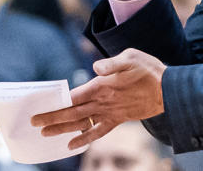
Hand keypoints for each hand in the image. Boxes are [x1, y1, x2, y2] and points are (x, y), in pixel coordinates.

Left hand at [32, 48, 165, 149]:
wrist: (168, 89)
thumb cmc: (149, 69)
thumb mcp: (131, 57)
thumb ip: (111, 63)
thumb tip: (95, 67)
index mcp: (102, 86)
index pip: (73, 97)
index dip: (56, 103)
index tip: (41, 108)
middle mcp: (103, 102)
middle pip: (72, 112)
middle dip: (52, 118)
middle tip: (34, 123)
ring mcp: (110, 113)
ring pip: (81, 124)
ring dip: (62, 129)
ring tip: (46, 134)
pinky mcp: (118, 119)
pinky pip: (98, 132)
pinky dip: (85, 139)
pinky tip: (72, 144)